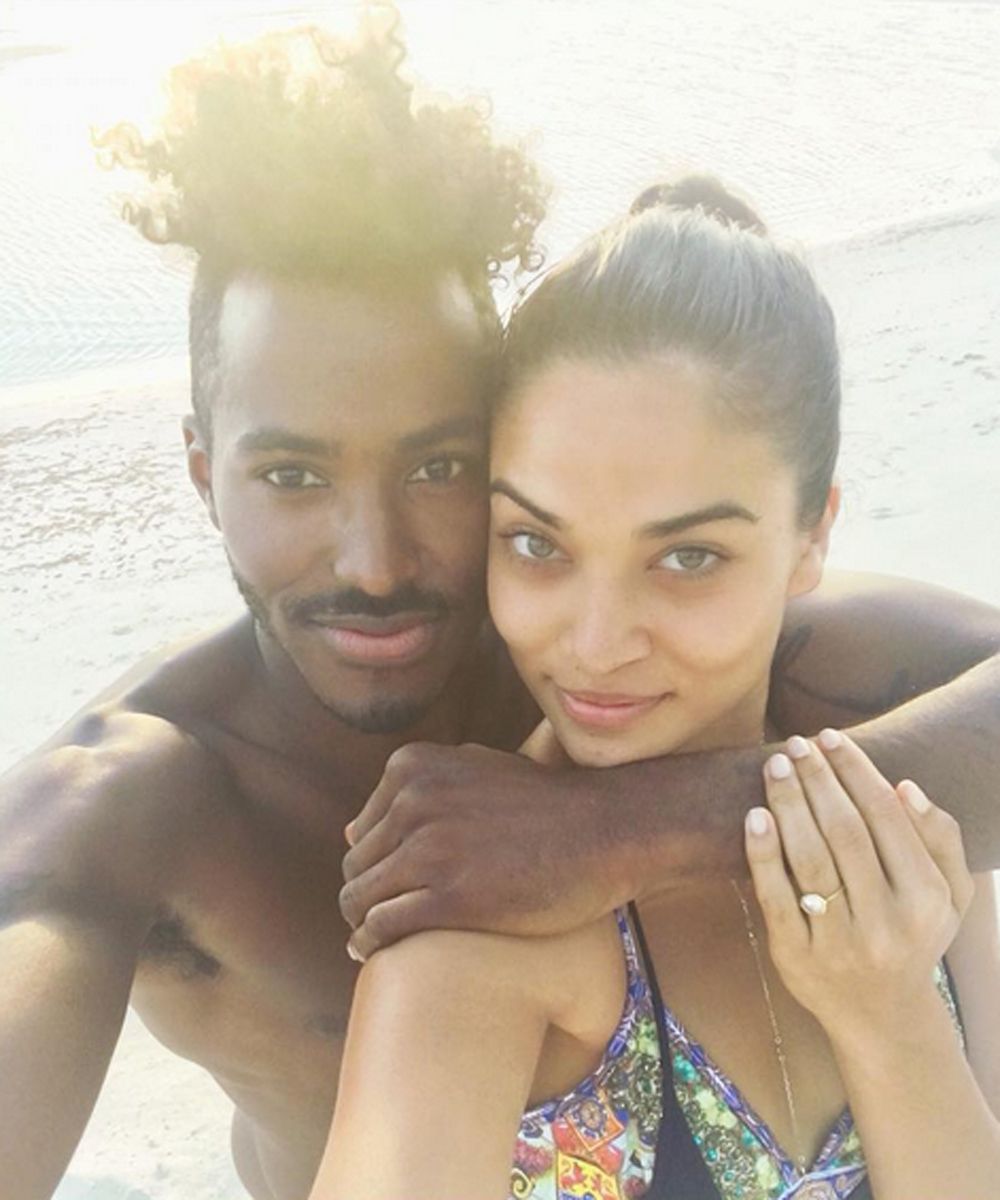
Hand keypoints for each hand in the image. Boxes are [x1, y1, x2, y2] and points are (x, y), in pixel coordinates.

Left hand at [339, 740, 625, 958]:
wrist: (603, 831)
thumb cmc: (546, 806)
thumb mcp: (477, 770)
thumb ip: (420, 786)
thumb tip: (351, 829)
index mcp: (412, 767)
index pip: (362, 832)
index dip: (373, 866)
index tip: (390, 889)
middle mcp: (413, 801)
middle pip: (357, 866)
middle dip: (365, 897)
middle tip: (382, 922)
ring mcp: (429, 849)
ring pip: (359, 899)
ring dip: (361, 925)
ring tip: (375, 942)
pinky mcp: (450, 897)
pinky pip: (382, 927)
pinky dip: (370, 944)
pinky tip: (375, 954)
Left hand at [745, 730, 973, 1039]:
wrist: (882, 1016)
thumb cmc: (913, 935)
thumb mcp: (949, 895)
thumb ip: (940, 840)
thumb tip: (906, 788)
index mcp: (927, 899)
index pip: (886, 818)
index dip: (855, 771)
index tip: (830, 738)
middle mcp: (886, 922)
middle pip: (845, 833)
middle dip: (818, 780)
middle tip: (795, 744)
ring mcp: (839, 942)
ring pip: (810, 860)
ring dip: (789, 805)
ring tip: (775, 766)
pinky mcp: (795, 956)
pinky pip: (776, 897)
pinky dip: (763, 854)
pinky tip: (755, 815)